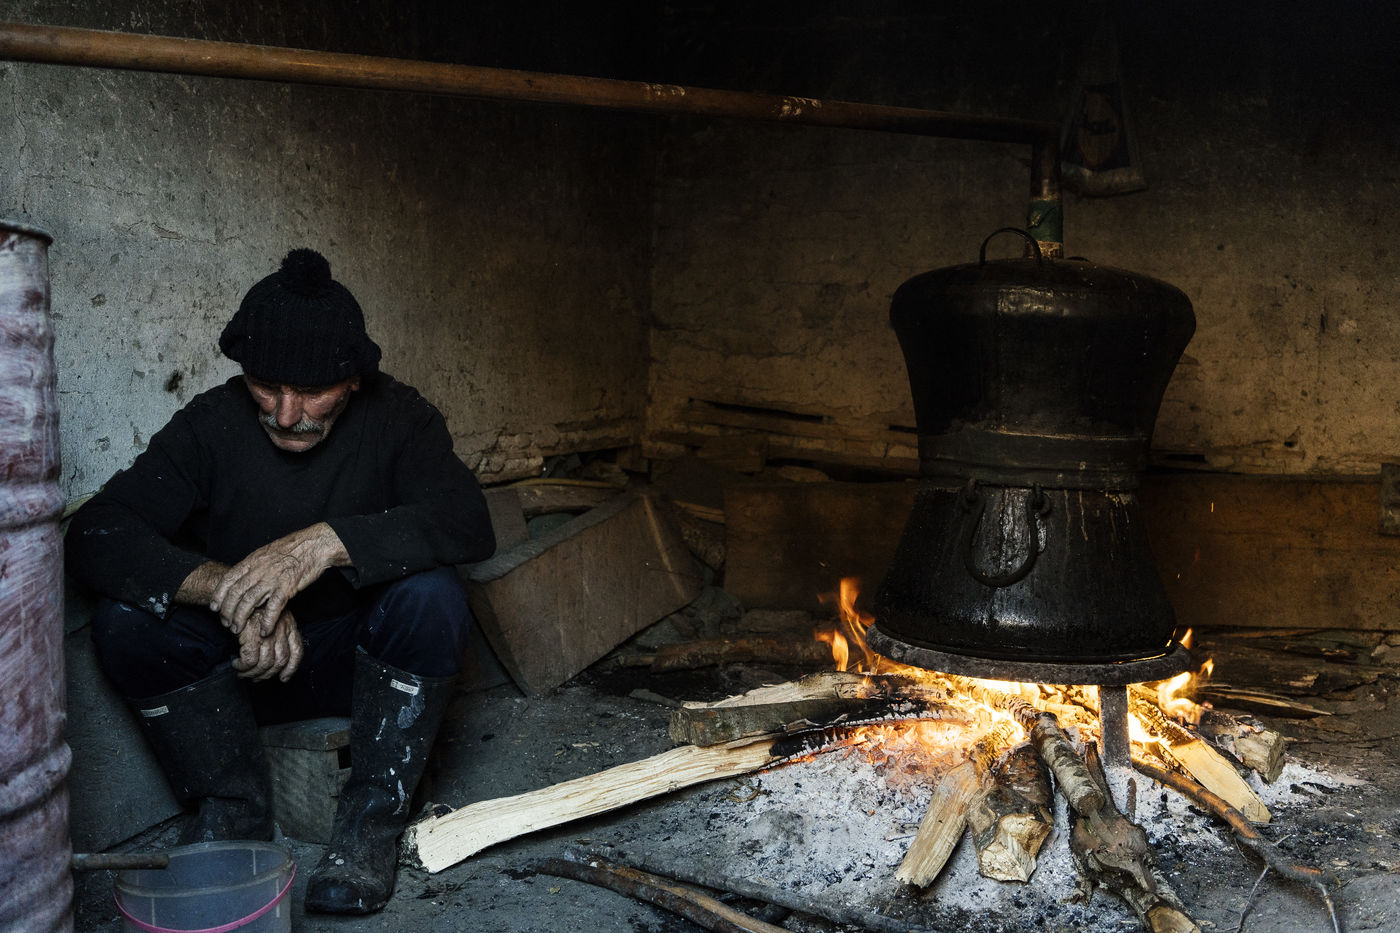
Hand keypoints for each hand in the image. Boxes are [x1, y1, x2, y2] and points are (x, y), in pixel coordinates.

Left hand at [211, 522, 348, 634]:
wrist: (315, 544)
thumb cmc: (294, 548)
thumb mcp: (267, 552)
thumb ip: (254, 565)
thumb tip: (242, 576)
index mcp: (253, 560)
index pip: (228, 579)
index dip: (219, 595)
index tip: (214, 608)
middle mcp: (259, 569)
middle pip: (236, 593)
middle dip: (228, 611)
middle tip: (226, 623)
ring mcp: (273, 578)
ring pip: (249, 601)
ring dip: (241, 618)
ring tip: (237, 630)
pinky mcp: (288, 586)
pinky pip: (273, 607)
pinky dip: (267, 621)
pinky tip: (264, 630)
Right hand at [231, 607, 303, 681]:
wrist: (234, 593)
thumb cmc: (251, 608)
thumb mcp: (270, 619)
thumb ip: (277, 636)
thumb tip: (275, 663)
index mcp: (289, 624)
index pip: (296, 651)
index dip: (291, 668)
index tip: (283, 678)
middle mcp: (282, 628)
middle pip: (280, 660)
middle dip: (267, 674)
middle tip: (255, 678)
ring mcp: (268, 631)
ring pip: (265, 664)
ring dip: (252, 673)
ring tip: (242, 672)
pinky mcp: (251, 633)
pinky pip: (250, 660)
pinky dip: (243, 666)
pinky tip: (236, 663)